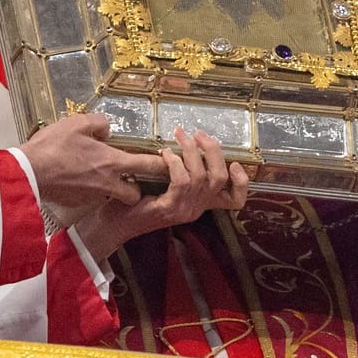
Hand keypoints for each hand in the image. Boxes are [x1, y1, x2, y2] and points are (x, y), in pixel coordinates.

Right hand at [21, 112, 168, 208]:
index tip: (169, 162)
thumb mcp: (77, 123)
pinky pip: (92, 197)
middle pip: (135, 194)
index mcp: (112, 162)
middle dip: (137, 188)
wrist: (28, 172)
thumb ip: (98, 123)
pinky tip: (80, 178)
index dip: (162, 164)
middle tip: (131, 176)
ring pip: (112, 196)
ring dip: (114, 189)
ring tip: (103, 175)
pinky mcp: (77, 202)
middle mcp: (106, 183)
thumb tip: (106, 128)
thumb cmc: (52, 147)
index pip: (147, 165)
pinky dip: (91, 190)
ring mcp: (92, 195)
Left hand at [72, 128, 249, 262]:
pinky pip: (181, 181)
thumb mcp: (168, 187)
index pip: (235, 200)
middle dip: (212, 150)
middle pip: (219, 178)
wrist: (115, 223)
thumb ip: (183, 173)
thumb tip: (191, 144)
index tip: (234, 163)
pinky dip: (175, 162)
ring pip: (200, 176)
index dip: (242, 181)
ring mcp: (184, 210)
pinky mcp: (168, 208)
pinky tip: (166, 153)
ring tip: (179, 136)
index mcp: (201, 204)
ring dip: (190, 150)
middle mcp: (197, 209)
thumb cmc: (139, 201)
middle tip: (198, 134)